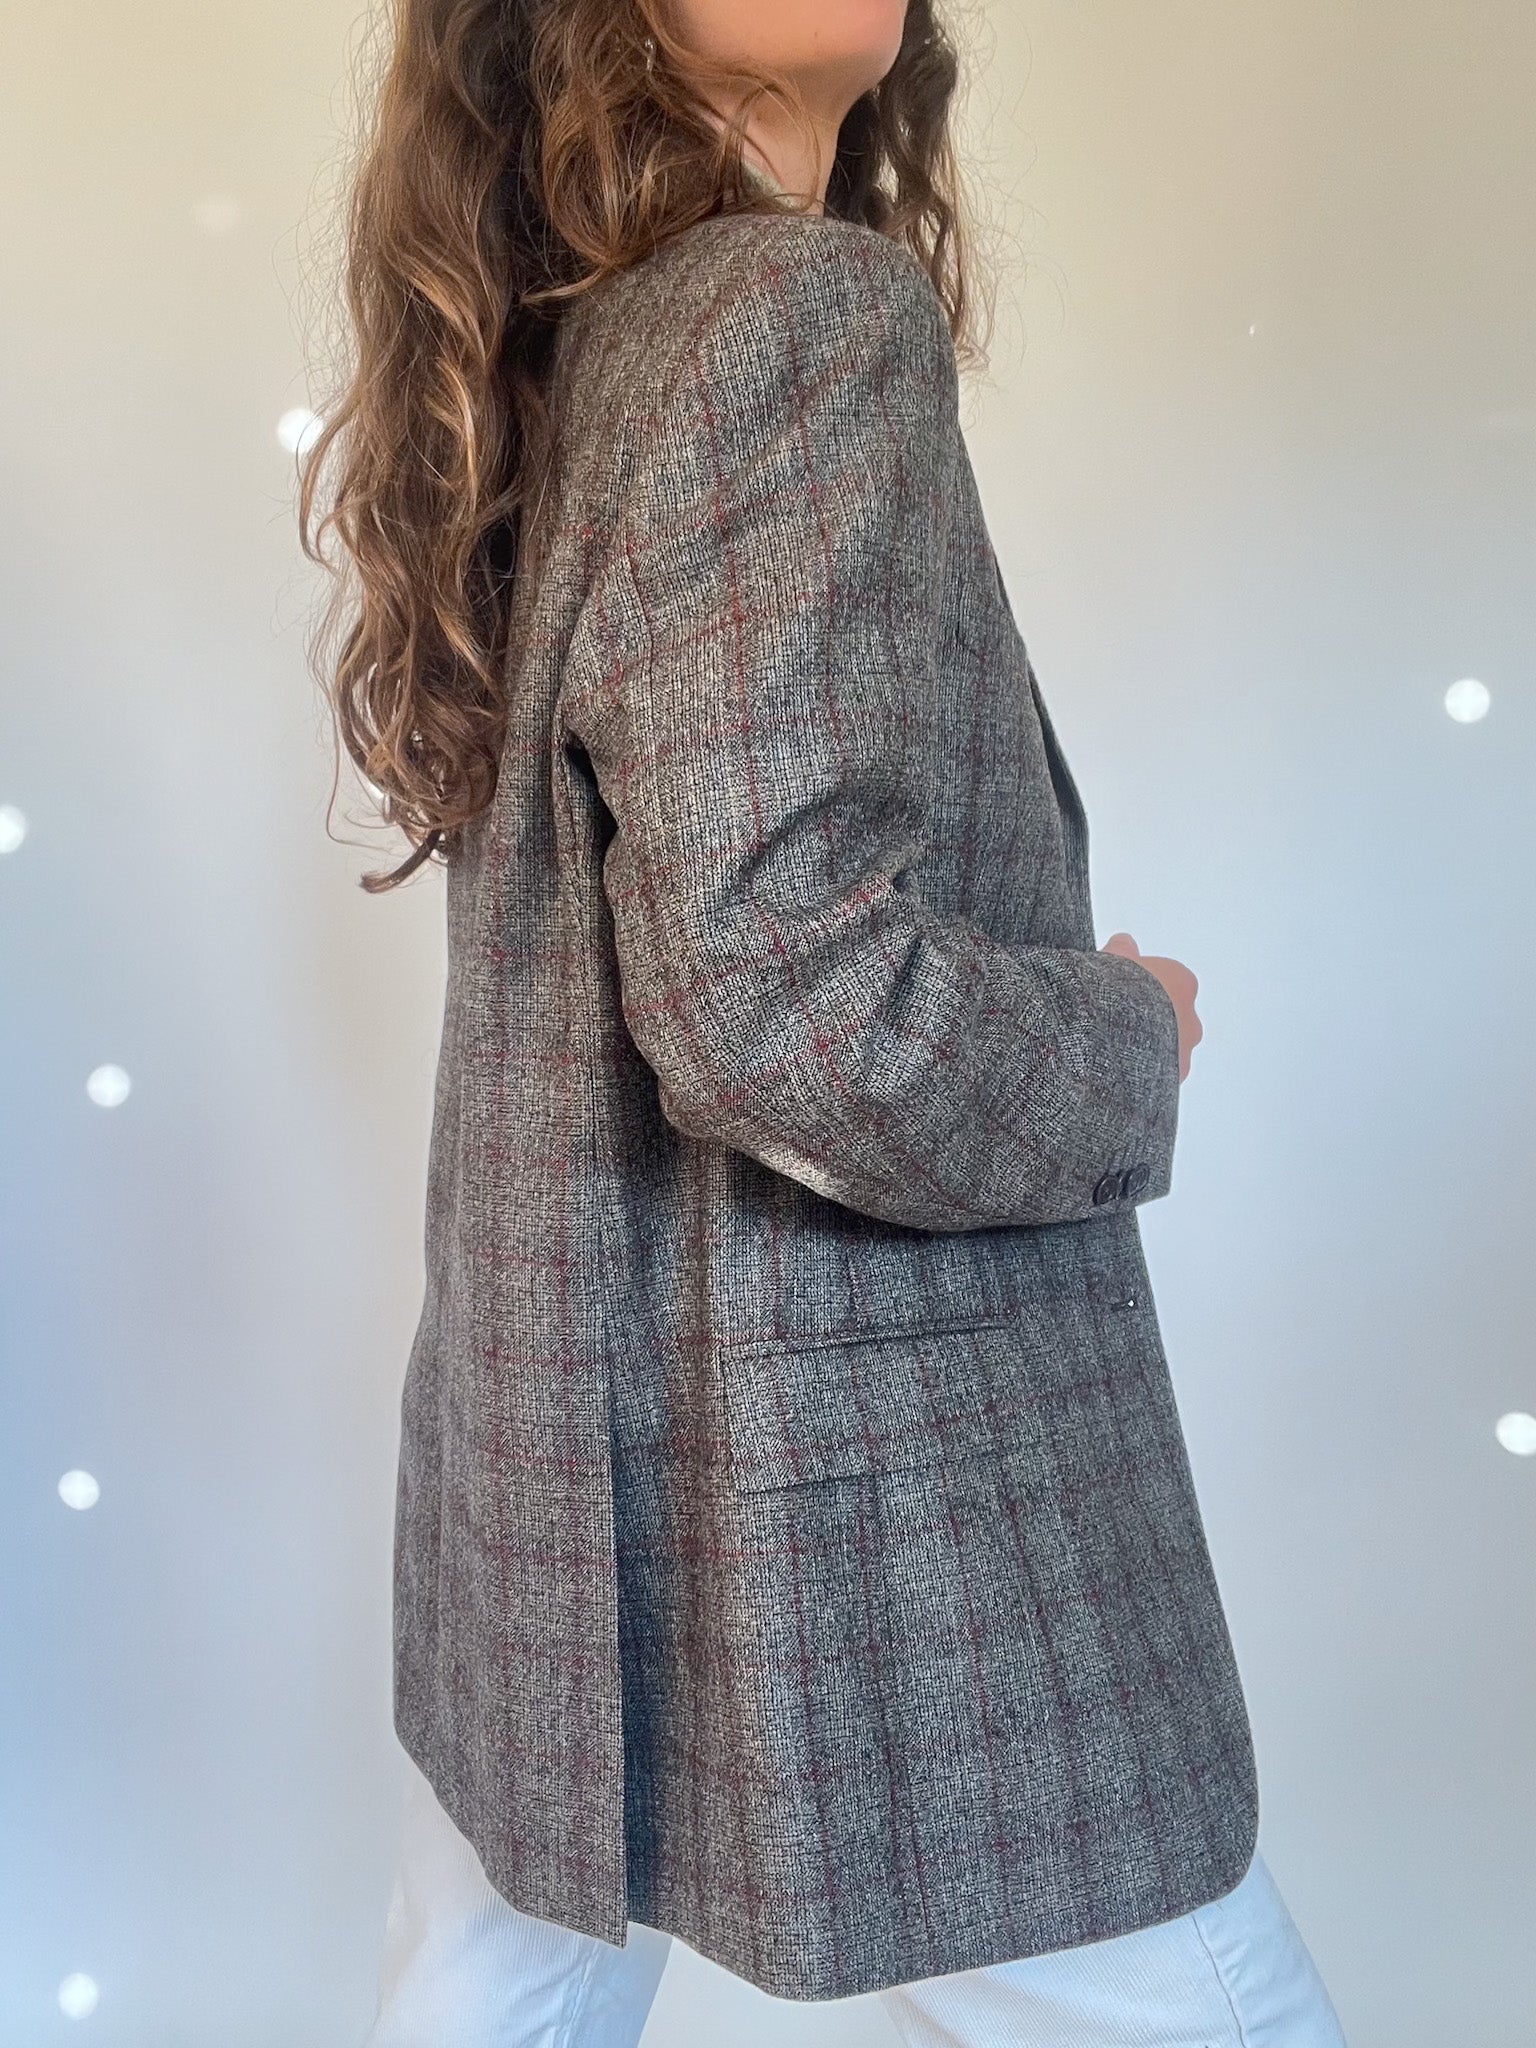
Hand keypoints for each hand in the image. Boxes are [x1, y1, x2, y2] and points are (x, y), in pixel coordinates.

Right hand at [1101, 932, 1202, 1082]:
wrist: (1113, 1035)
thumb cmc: (1116, 993)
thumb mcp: (1113, 960)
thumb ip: (1122, 950)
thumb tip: (1123, 942)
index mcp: (1182, 982)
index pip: (1167, 981)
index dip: (1141, 984)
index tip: (1120, 989)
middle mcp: (1191, 1017)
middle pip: (1171, 1016)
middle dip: (1149, 1018)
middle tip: (1116, 1020)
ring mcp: (1184, 1051)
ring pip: (1168, 1048)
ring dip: (1148, 1048)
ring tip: (1112, 1049)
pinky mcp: (1173, 1080)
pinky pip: (1159, 1076)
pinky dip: (1143, 1074)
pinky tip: (1117, 1069)